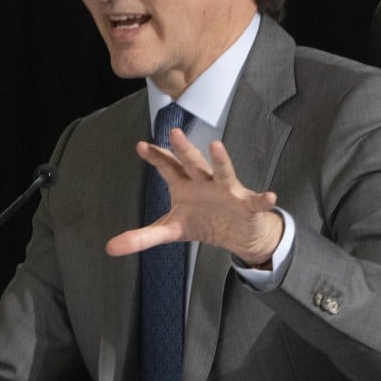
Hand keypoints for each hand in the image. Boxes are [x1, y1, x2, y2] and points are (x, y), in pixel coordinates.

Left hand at [105, 128, 282, 266]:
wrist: (237, 234)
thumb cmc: (203, 222)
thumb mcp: (171, 230)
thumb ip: (142, 237)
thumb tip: (109, 248)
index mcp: (185, 185)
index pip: (168, 167)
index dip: (155, 157)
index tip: (140, 146)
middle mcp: (205, 182)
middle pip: (193, 164)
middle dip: (184, 150)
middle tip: (174, 133)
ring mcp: (228, 192)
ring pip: (224, 173)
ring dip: (221, 161)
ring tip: (217, 146)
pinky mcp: (248, 206)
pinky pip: (256, 201)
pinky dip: (263, 199)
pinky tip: (271, 196)